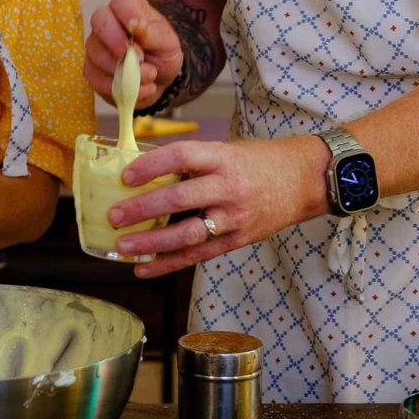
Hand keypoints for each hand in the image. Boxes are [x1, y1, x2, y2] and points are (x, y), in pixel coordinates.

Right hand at [86, 0, 181, 107]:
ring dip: (125, 71)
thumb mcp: (168, 42)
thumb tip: (136, 26)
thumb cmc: (162, 51)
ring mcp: (95, 46)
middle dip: (117, 42)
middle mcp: (107, 22)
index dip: (128, 14)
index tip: (138, 30)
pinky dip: (120, 88)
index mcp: (128, 7)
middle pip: (99, 22)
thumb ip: (153, 34)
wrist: (159, 75)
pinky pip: (97, 79)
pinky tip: (138, 88)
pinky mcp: (91, 70)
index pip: (121, 1)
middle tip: (138, 57)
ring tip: (149, 75)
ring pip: (97, 55)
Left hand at [106, 137, 329, 277]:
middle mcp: (228, 188)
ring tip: (124, 247)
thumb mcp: (226, 150)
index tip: (125, 176)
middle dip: (143, 209)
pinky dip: (169, 264)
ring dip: (152, 244)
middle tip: (114, 216)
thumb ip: (192, 162)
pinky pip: (198, 255)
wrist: (304, 181)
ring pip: (187, 234)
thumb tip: (144, 172)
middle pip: (180, 199)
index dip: (151, 166)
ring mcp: (234, 218)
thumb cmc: (257, 161)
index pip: (181, 156)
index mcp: (222, 158)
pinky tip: (144, 269)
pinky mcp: (236, 240)